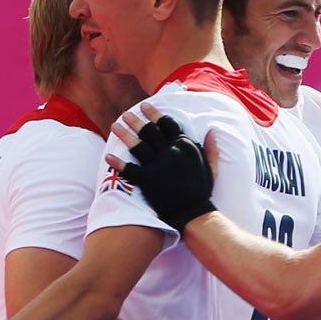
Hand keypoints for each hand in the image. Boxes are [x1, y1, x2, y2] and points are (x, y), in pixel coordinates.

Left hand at [107, 103, 216, 233]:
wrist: (194, 212)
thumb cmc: (202, 190)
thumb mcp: (212, 167)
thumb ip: (210, 149)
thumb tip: (211, 132)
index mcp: (185, 146)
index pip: (168, 123)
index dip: (155, 114)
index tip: (145, 106)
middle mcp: (171, 152)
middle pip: (149, 131)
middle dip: (136, 120)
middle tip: (126, 113)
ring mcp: (158, 165)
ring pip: (137, 145)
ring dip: (124, 134)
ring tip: (114, 126)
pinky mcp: (148, 180)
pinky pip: (130, 169)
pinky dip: (118, 163)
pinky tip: (108, 156)